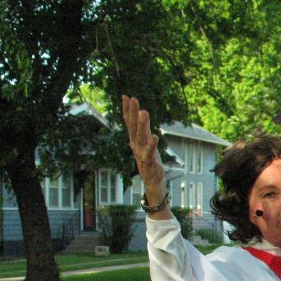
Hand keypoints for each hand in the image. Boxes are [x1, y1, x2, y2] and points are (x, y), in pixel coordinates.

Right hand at [121, 95, 167, 212]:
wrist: (152, 184)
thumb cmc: (150, 162)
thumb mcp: (146, 145)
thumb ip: (143, 130)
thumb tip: (142, 113)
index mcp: (135, 141)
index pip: (130, 123)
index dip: (128, 110)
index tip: (126, 96)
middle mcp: (136, 146)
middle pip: (133, 127)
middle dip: (133, 113)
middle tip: (133, 99)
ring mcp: (142, 154)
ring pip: (140, 138)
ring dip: (142, 125)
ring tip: (144, 112)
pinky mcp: (149, 163)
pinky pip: (150, 153)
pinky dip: (151, 145)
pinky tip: (155, 136)